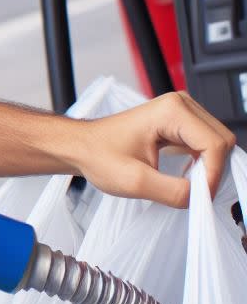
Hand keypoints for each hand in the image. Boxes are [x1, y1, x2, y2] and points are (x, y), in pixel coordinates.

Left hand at [74, 91, 235, 207]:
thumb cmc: (98, 155)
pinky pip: (206, 145)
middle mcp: (180, 105)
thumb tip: (200, 198)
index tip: (198, 197)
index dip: (211, 175)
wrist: (81, 147)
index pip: (214, 145)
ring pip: (217, 144)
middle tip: (193, 193)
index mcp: (171, 110)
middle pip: (221, 142)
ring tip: (184, 185)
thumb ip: (173, 192)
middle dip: (212, 171)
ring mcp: (182, 112)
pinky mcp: (180, 123)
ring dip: (207, 169)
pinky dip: (201, 164)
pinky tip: (183, 176)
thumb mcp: (135, 181)